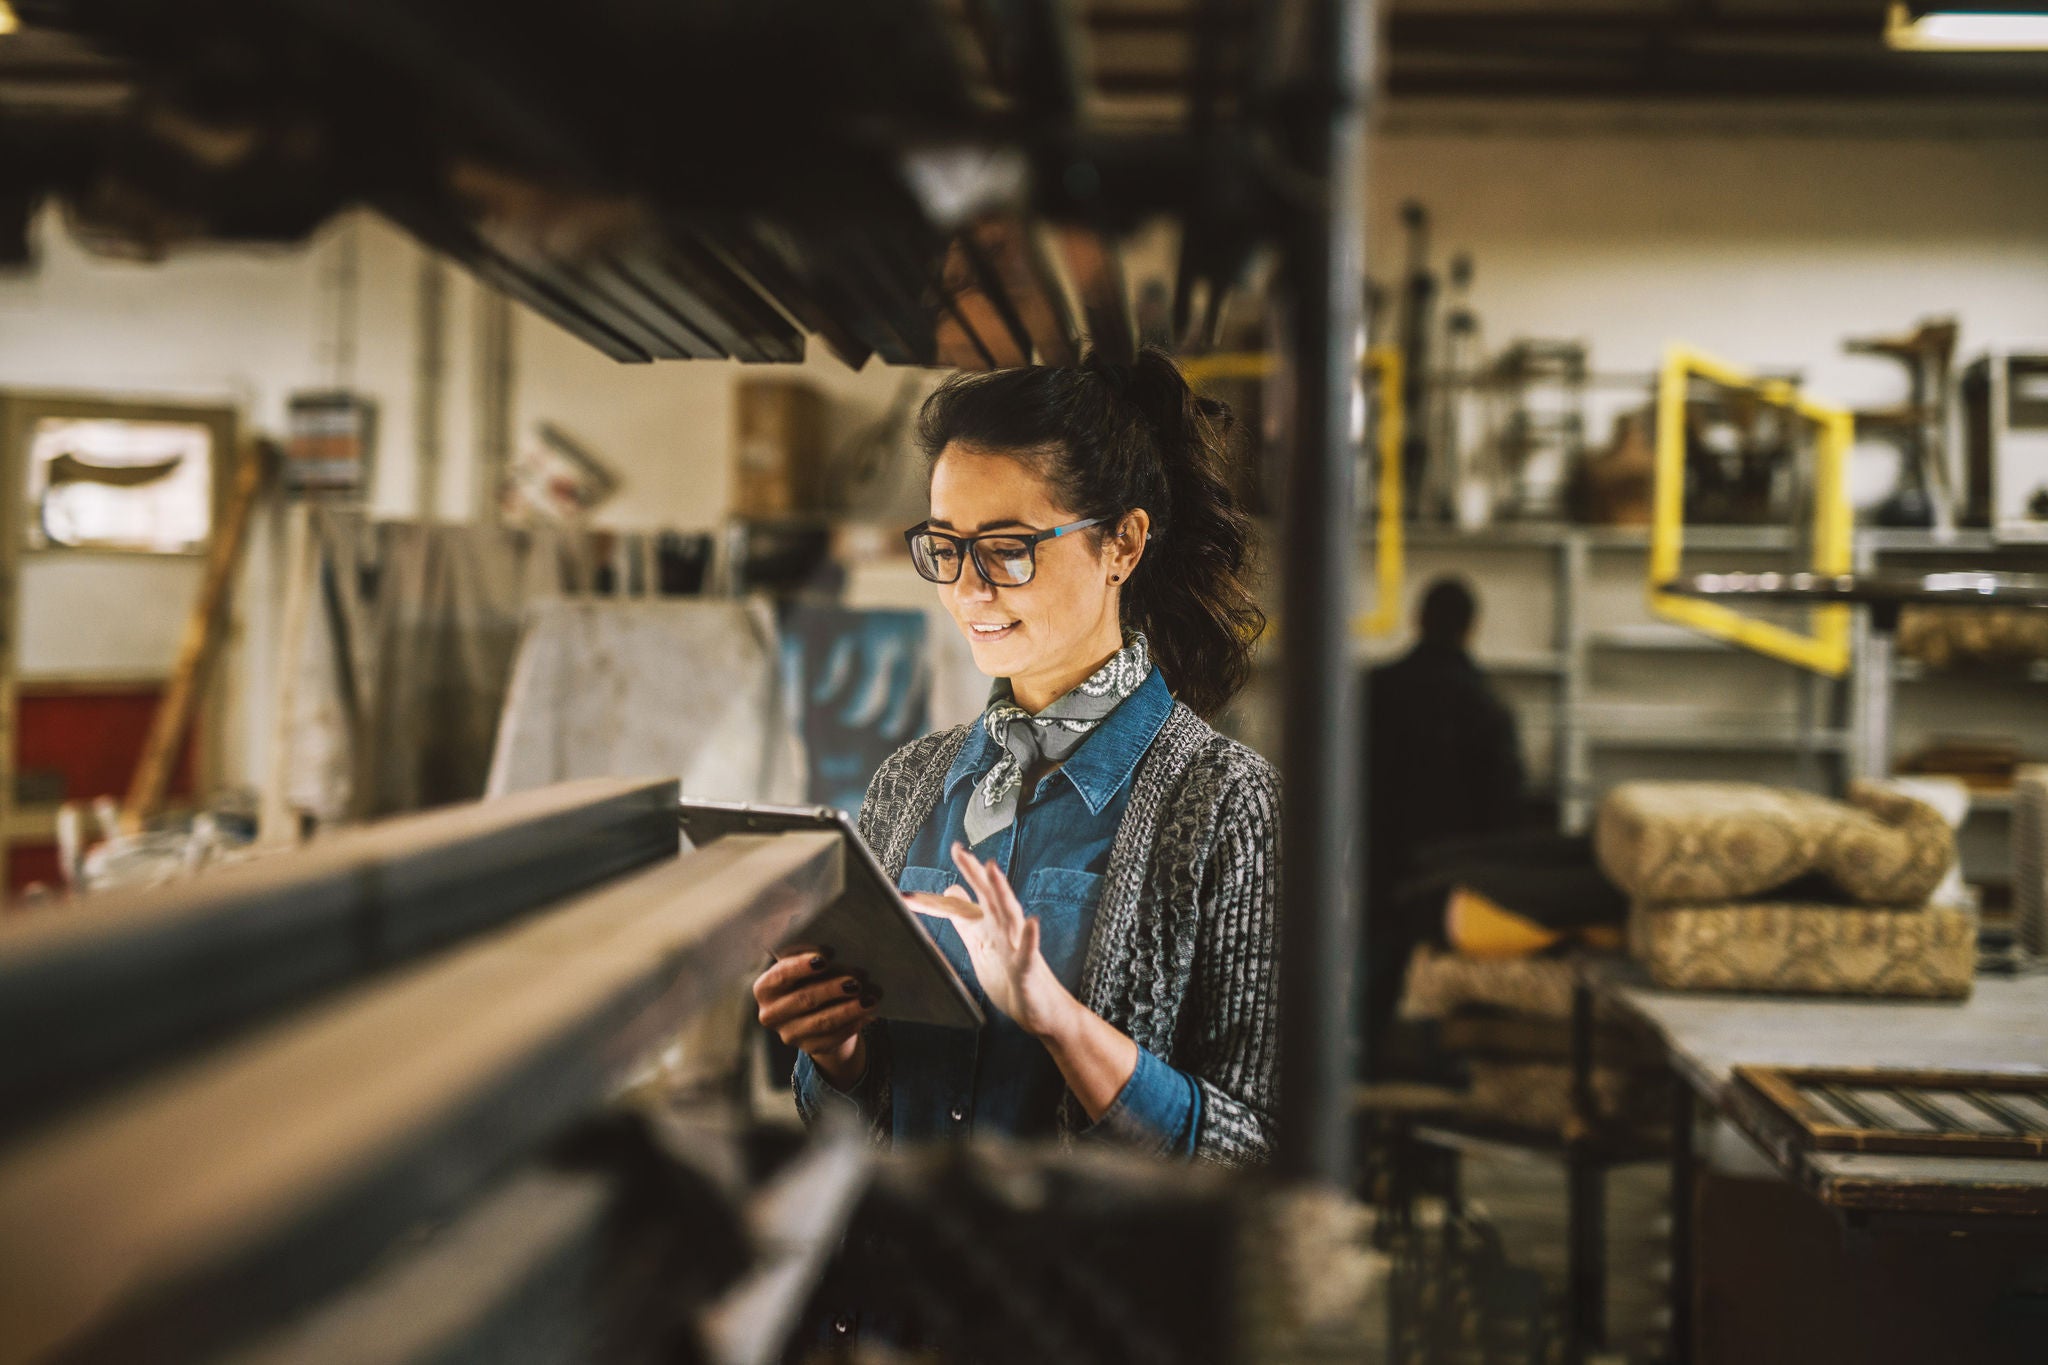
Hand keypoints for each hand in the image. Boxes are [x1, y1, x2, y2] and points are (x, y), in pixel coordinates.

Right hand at [753, 948, 878, 1090]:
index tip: (826, 957)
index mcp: (765, 988)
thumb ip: (813, 959)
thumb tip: (838, 953)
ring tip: (870, 999)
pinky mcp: (809, 1048)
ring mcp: (789, 1034)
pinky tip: (867, 1014)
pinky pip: (833, 1037)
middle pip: (804, 999)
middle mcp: (771, 1014)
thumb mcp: (805, 966)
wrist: (815, 1011)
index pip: (781, 976)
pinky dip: (852, 1024)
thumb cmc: (810, 978)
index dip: (802, 966)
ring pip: (822, 1021)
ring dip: (849, 1010)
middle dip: (832, 989)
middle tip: (856, 980)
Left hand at [905, 843, 1075, 1039]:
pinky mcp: (1028, 969)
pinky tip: (1032, 923)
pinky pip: (1029, 953)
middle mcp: (1005, 931)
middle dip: (975, 873)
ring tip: (992, 869)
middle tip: (959, 850)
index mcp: (990, 926)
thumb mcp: (980, 945)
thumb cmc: (1010, 976)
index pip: (965, 903)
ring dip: (1001, 891)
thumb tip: (951, 890)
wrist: (1038, 1009)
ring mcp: (1017, 948)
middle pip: (989, 896)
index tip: (937, 864)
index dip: (943, 894)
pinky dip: (1030, 938)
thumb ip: (965, 919)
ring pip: (1010, 915)